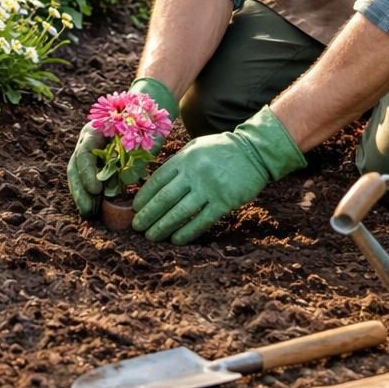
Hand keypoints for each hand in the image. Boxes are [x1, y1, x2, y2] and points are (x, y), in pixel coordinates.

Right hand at [67, 76, 178, 216]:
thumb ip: (133, 154)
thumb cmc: (144, 122)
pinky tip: (94, 208)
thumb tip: (126, 181)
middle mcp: (87, 141)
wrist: (145, 110)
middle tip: (88, 211)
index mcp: (95, 130)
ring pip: (77, 175)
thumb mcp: (140, 136)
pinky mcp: (96, 163)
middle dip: (80, 191)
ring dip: (82, 195)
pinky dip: (89, 194)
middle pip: (75, 167)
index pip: (84, 153)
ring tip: (91, 213)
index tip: (97, 191)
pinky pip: (87, 179)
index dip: (88, 173)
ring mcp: (89, 152)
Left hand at [132, 106, 304, 243]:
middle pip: (164, 198)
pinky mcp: (224, 202)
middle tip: (137, 227)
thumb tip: (154, 186)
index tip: (134, 208)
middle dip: (148, 215)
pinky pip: (201, 221)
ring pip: (180, 212)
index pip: (157, 180)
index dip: (144, 196)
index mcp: (184, 158)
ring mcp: (209, 188)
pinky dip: (186, 232)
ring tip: (151, 236)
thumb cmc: (220, 151)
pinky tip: (175, 239)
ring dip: (162, 226)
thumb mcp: (195, 148)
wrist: (253, 152)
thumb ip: (176, 164)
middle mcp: (194, 173)